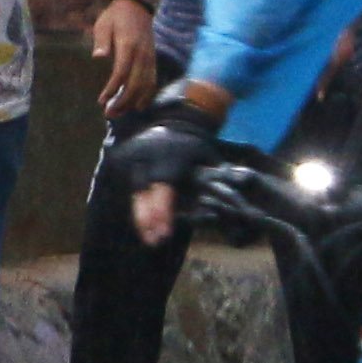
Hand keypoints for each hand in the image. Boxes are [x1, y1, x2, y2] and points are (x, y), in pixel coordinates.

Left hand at [89, 0, 154, 114]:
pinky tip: (138, 105)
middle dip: (123, 101)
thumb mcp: (102, 25)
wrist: (136, 6)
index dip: (112, 89)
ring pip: (146, 85)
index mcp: (128, 46)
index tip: (101, 101)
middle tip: (109, 114)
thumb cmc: (114, 17)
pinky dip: (146, 95)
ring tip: (121, 113)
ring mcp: (150, 57)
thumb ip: (101, 42)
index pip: (121, 73)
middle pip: (135, 84)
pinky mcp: (153, 59)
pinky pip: (152, 81)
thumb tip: (98, 56)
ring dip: (134, 101)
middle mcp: (142, 54)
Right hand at [110, 105, 217, 248]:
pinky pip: (128, 187)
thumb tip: (241, 185)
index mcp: (168, 158)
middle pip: (144, 195)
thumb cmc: (195, 146)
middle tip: (155, 242)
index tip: (164, 234)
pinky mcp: (120, 159)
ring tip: (150, 237)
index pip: (163, 191)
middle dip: (149, 221)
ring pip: (134, 194)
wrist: (171, 121)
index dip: (162, 213)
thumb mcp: (210, 157)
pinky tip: (144, 222)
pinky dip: (137, 203)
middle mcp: (145, 157)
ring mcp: (130, 157)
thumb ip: (220, 175)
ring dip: (142, 216)